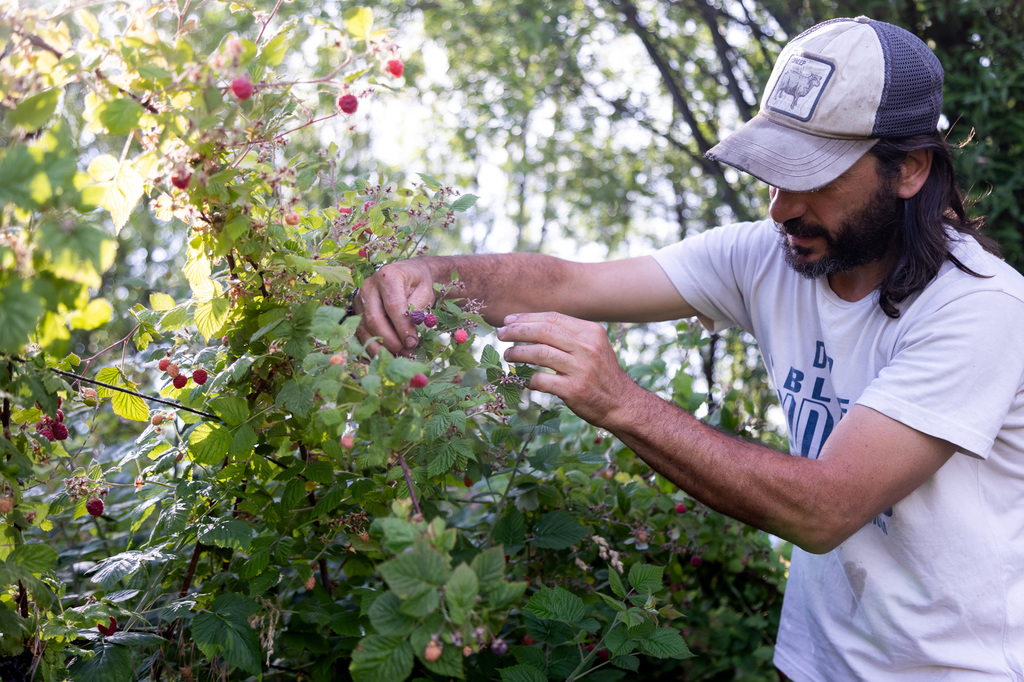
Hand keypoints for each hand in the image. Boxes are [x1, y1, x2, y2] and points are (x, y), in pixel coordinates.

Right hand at [355, 260, 438, 356]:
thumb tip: (409, 335)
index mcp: (388, 277)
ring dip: (381, 347)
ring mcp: (359, 299)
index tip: (412, 343)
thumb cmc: (418, 283)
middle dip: (391, 341)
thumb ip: (417, 310)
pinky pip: (360, 332)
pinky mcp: (356, 310)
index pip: (393, 306)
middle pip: (375, 319)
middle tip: (406, 352)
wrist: (407, 274)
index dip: (402, 327)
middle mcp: (369, 286)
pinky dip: (372, 346)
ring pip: (364, 328)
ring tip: (398, 356)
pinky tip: (384, 355)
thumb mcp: (425, 292)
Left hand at [496, 311, 640, 427]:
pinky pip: (541, 380)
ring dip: (517, 353)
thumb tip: (532, 325)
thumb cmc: (601, 374)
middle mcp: (586, 347)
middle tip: (501, 335)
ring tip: (508, 355)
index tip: (509, 321)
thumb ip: (570, 335)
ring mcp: (580, 369)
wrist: (622, 404)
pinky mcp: (573, 390)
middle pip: (543, 332)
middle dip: (517, 331)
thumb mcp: (594, 346)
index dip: (527, 318)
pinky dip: (529, 379)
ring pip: (539, 353)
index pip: (552, 318)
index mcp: (590, 332)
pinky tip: (526, 380)